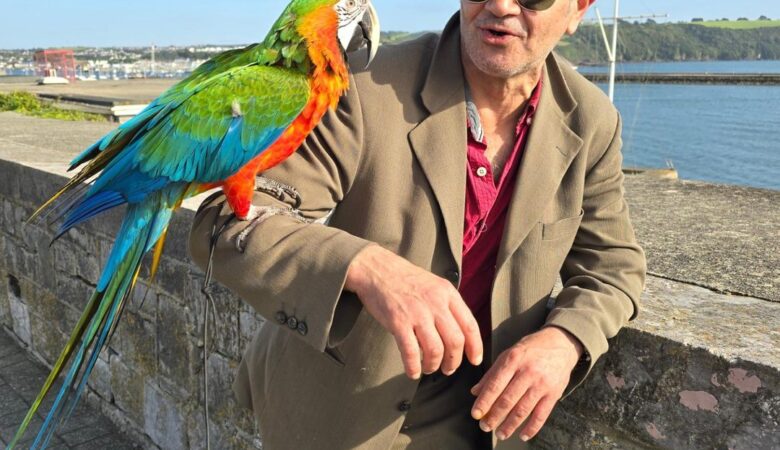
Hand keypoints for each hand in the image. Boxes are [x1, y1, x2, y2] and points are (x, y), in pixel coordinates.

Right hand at [345, 244, 482, 378]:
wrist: (376, 269)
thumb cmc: (405, 279)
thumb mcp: (434, 284)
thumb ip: (447, 305)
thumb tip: (458, 334)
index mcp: (448, 293)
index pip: (470, 325)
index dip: (475, 347)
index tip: (474, 360)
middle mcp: (435, 303)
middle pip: (455, 341)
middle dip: (454, 361)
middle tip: (448, 369)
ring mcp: (417, 313)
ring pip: (435, 350)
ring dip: (434, 365)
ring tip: (429, 368)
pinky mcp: (398, 322)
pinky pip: (411, 352)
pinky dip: (413, 367)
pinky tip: (413, 371)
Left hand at [470, 326, 582, 441]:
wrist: (560, 343)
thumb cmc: (530, 350)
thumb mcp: (509, 354)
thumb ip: (492, 373)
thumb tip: (475, 392)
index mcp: (513, 360)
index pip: (495, 385)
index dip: (484, 401)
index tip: (475, 414)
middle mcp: (528, 372)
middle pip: (508, 400)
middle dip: (494, 416)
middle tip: (485, 427)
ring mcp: (542, 383)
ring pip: (523, 410)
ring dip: (510, 425)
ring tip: (500, 434)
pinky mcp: (554, 393)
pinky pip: (541, 415)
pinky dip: (532, 428)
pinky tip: (523, 435)